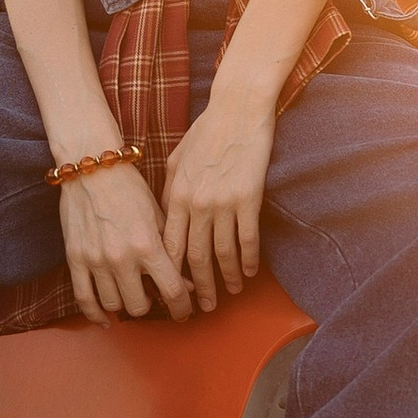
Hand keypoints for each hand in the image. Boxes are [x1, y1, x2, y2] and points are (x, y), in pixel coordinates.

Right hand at [57, 158, 191, 322]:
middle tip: (154, 296)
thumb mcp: (159, 216)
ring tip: (131, 294)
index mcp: (148, 245)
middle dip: (151, 305)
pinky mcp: (76, 259)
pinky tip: (105, 318)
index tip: (185, 311)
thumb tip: (188, 284)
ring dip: (125, 305)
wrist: (92, 168)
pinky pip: (84, 299)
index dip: (182, 308)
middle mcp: (121, 257)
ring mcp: (96, 260)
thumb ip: (173, 250)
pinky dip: (95, 314)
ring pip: (113, 305)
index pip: (172, 292)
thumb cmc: (130, 188)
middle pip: (139, 306)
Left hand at [160, 84, 273, 311]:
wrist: (237, 110)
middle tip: (204, 306)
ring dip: (228, 278)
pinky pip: (247, 238)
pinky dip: (249, 260)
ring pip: (223, 253)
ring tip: (232, 292)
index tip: (176, 291)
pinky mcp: (248, 198)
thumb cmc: (207, 132)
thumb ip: (169, 191)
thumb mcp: (177, 160)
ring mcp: (222, 203)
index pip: (170, 246)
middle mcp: (196, 204)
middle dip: (200, 287)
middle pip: (195, 257)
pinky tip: (251, 271)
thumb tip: (166, 218)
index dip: (172, 274)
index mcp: (176, 196)